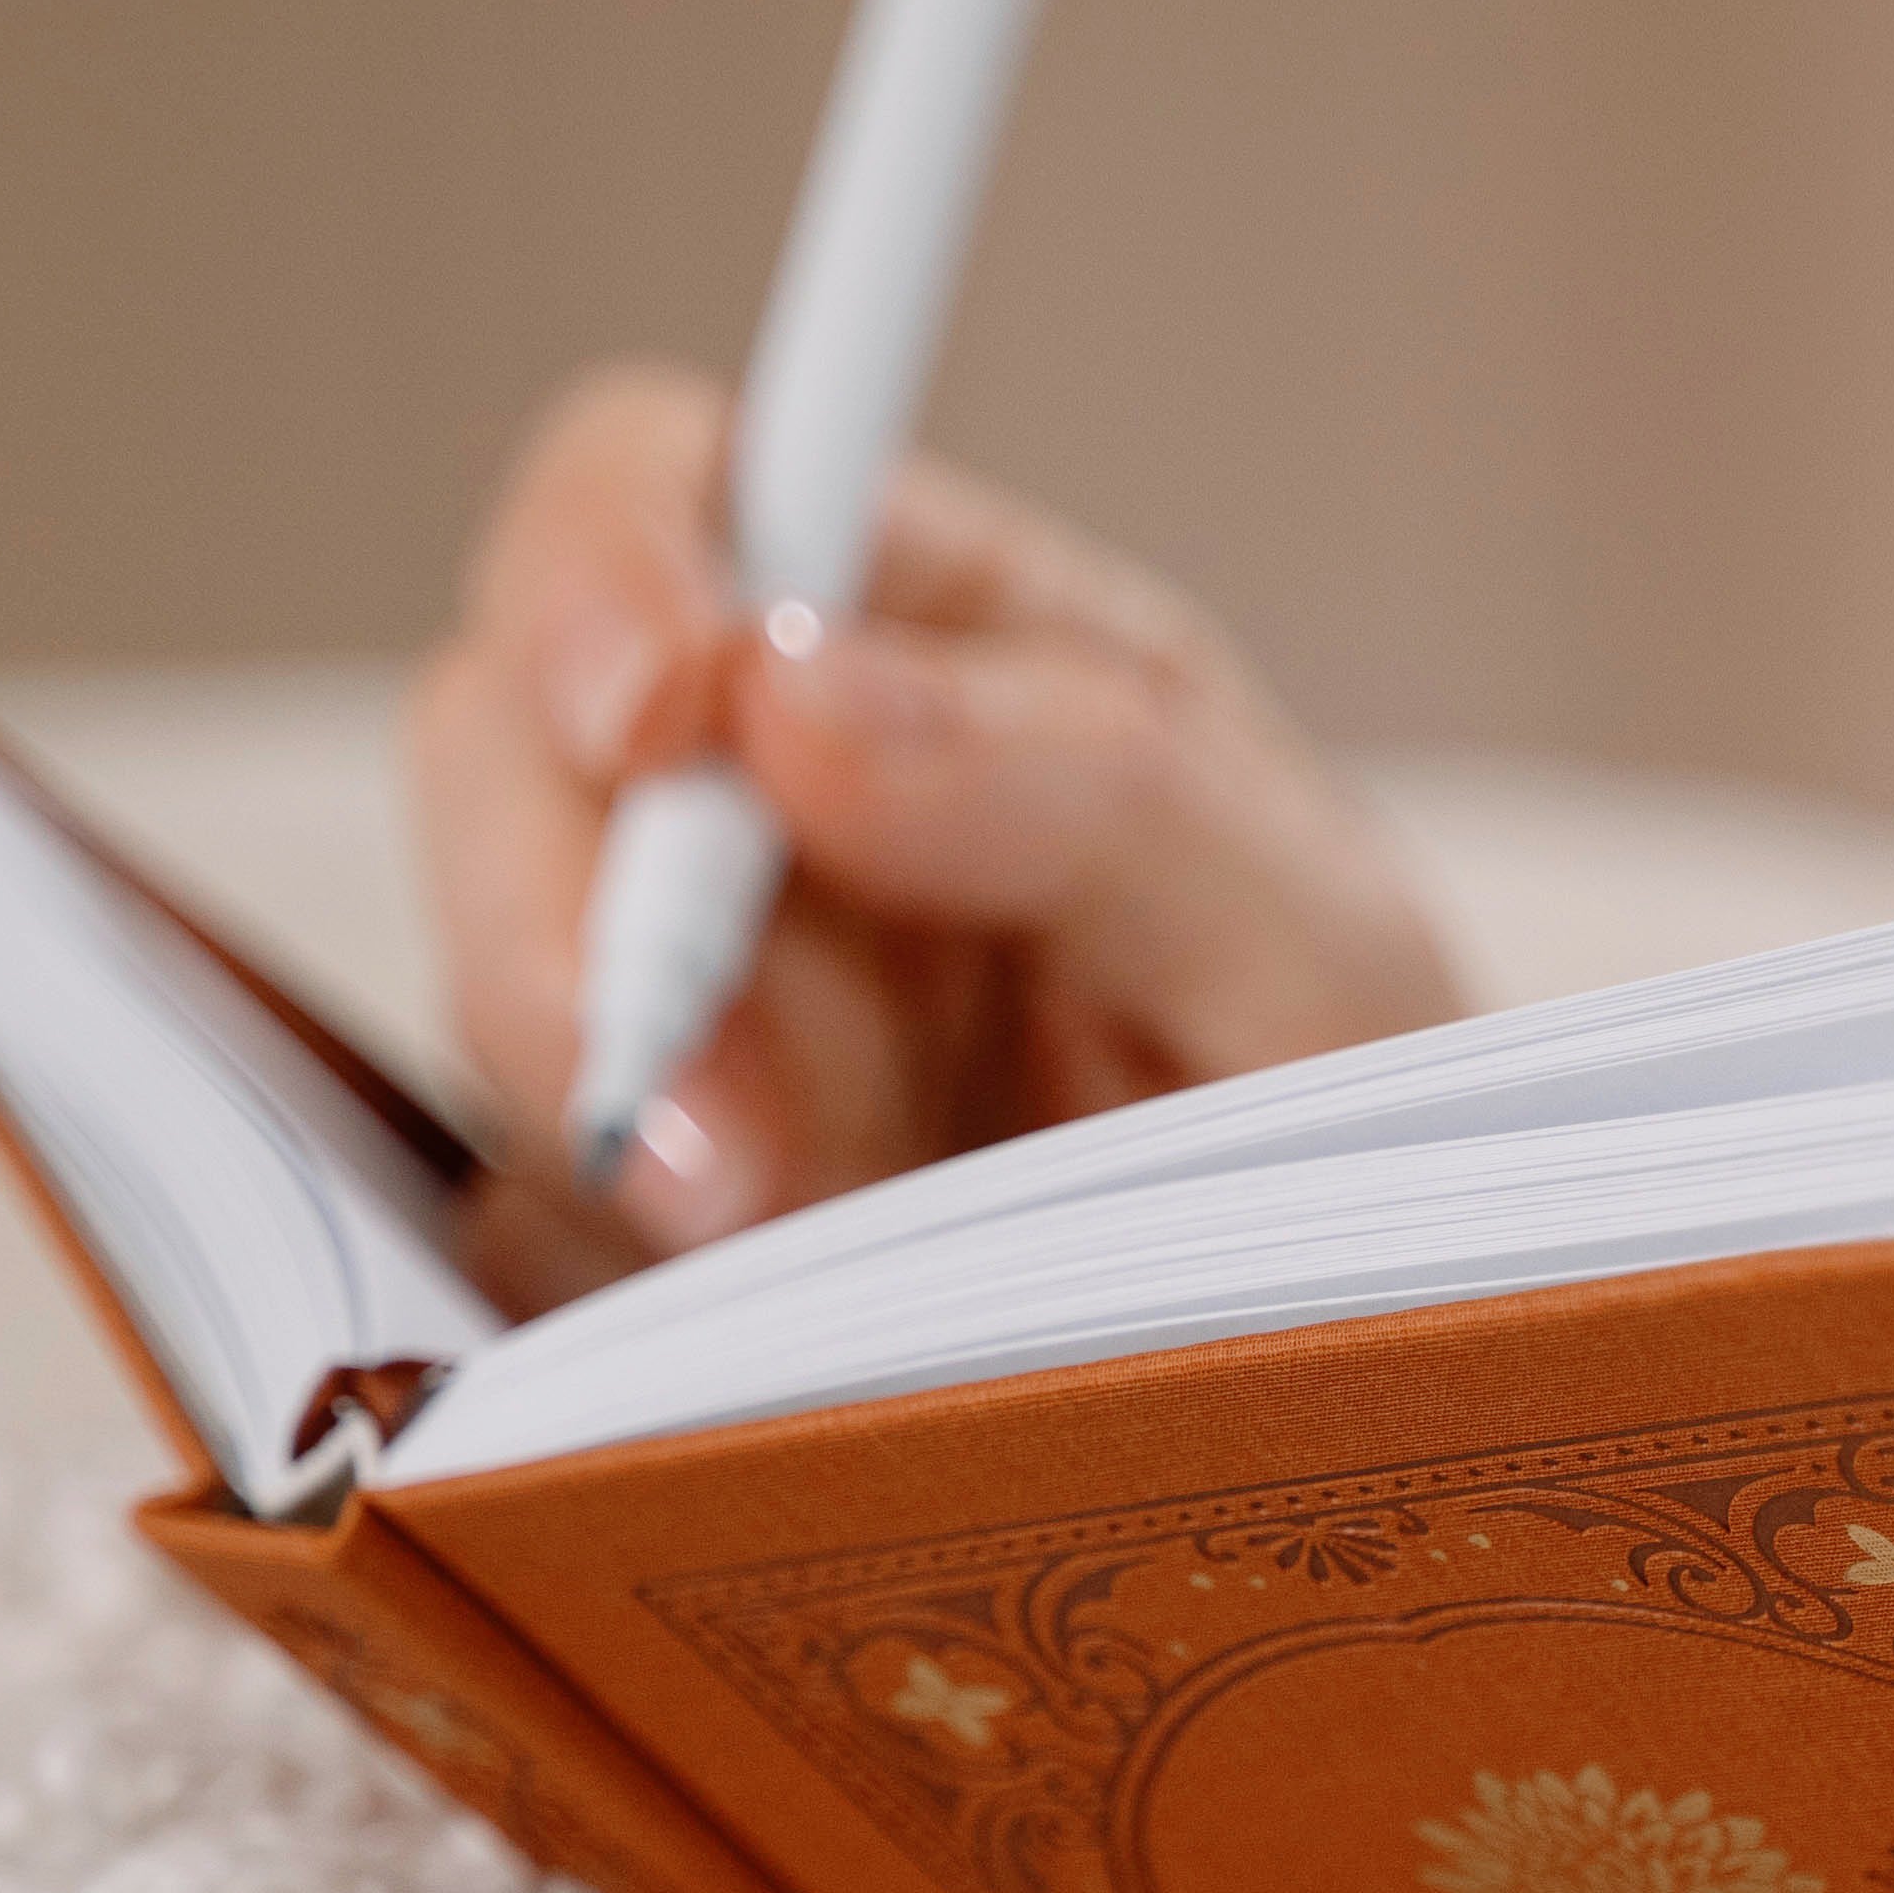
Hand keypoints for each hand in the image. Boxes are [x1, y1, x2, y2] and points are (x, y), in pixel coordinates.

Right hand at [410, 364, 1464, 1251]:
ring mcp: (689, 1010)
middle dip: (580, 941)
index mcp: (939, 649)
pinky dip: (639, 1284)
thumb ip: (1091, 787)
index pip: (672, 493)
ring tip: (842, 1244)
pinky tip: (806, 1324)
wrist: (1382, 1399)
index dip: (605, 571)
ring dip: (641, 1138)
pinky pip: (537, 1227)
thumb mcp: (1313, 946)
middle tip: (723, 1149)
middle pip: (513, 749)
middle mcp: (770, 800)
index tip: (650, 714)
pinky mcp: (643, 1217)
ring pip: (511, 1002)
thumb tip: (789, 687)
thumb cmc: (1363, 1124)